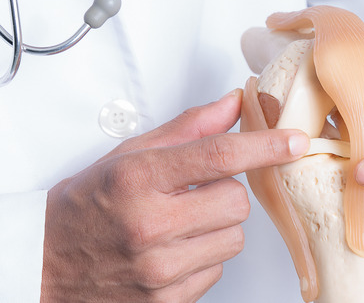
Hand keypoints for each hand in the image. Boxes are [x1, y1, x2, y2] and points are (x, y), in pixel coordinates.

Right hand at [41, 90, 309, 301]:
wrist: (46, 265)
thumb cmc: (86, 207)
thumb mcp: (128, 156)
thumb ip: (188, 129)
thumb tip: (233, 104)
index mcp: (137, 179)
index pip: (218, 156)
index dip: (264, 146)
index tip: (294, 140)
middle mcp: (148, 225)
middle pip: (236, 202)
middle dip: (225, 194)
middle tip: (193, 194)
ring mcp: (158, 268)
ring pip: (233, 238)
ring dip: (217, 227)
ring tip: (180, 224)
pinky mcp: (166, 300)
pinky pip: (217, 271)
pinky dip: (203, 258)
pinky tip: (173, 251)